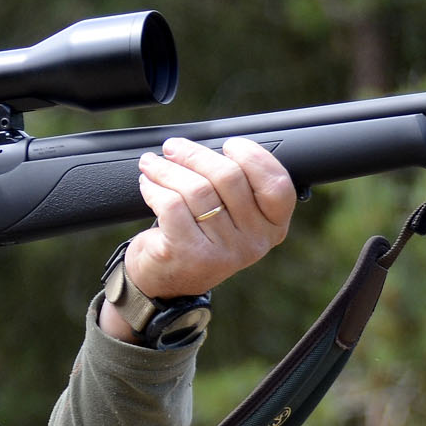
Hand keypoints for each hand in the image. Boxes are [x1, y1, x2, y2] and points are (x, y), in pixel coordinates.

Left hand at [103, 138, 294, 341]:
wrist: (165, 280)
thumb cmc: (198, 236)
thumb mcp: (230, 215)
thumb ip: (235, 185)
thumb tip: (208, 144)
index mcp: (272, 228)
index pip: (277, 185)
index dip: (254, 157)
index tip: (229, 144)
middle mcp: (254, 243)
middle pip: (229, 177)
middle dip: (195, 154)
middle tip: (173, 147)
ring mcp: (223, 252)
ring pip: (196, 189)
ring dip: (167, 169)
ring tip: (152, 164)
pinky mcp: (190, 254)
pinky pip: (172, 205)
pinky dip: (155, 188)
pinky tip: (148, 184)